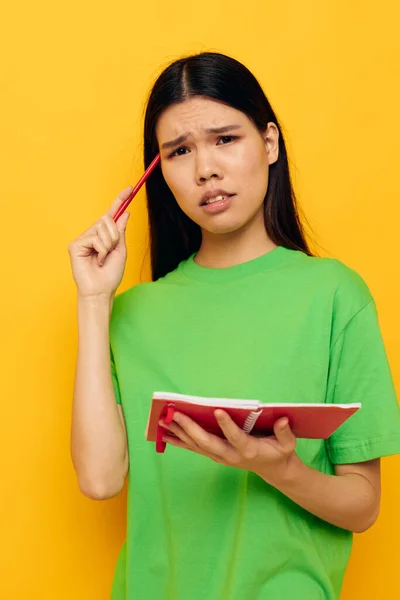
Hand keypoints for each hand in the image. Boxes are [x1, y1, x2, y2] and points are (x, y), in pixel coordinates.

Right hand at [67, 186, 131, 298]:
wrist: (101, 290)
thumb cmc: (110, 274)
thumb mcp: (120, 250)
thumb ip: (121, 231)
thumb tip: (125, 213)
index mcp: (103, 235)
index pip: (111, 214)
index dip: (120, 200)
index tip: (130, 189)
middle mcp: (92, 234)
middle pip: (107, 219)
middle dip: (115, 236)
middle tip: (111, 252)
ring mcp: (83, 238)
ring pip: (102, 227)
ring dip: (108, 245)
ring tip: (102, 258)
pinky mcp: (75, 245)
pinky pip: (95, 238)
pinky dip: (101, 250)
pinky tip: (96, 261)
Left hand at [160, 410, 297, 483]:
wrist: (273, 471)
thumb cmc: (280, 453)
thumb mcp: (288, 444)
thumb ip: (285, 433)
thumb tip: (283, 420)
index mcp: (248, 451)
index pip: (236, 438)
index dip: (227, 426)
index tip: (218, 410)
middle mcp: (230, 455)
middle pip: (207, 443)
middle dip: (190, 428)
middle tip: (175, 414)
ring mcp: (220, 457)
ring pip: (196, 445)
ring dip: (178, 433)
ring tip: (162, 420)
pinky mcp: (215, 456)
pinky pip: (194, 448)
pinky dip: (179, 440)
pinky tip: (166, 433)